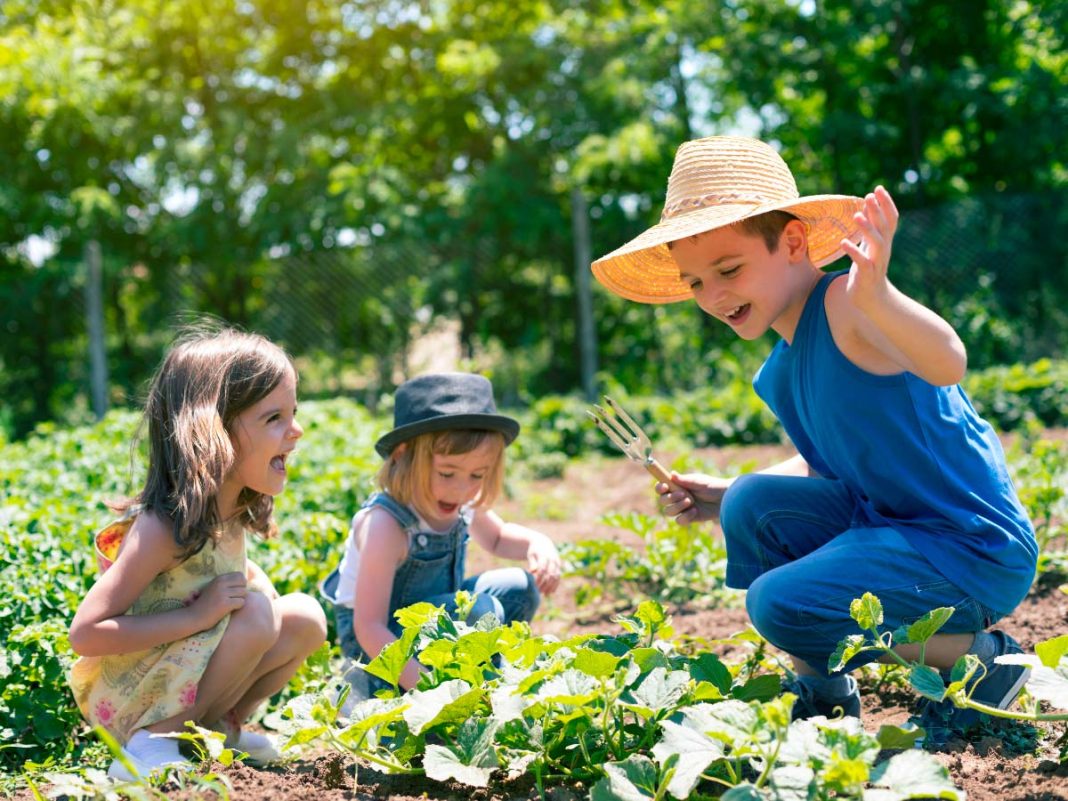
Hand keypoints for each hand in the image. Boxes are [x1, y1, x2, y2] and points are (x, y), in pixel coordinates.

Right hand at [190, 571, 247, 628]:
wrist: (194, 616)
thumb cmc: (206, 604)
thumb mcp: (214, 588)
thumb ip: (226, 583)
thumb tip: (245, 580)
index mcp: (219, 578)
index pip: (240, 575)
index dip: (241, 583)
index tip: (235, 590)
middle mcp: (221, 584)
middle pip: (244, 583)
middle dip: (242, 591)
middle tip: (234, 598)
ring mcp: (223, 593)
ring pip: (244, 593)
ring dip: (240, 599)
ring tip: (231, 604)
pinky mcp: (225, 604)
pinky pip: (241, 602)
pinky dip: (238, 606)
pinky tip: (230, 609)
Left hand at [526, 535, 561, 595]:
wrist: (543, 543)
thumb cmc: (534, 550)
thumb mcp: (531, 554)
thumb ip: (532, 563)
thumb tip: (532, 571)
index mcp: (545, 556)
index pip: (542, 569)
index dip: (539, 578)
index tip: (534, 586)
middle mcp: (552, 559)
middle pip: (550, 574)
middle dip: (545, 584)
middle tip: (539, 592)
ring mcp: (557, 563)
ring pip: (556, 576)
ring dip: (551, 586)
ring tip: (545, 594)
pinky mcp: (559, 566)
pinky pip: (559, 577)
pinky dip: (555, 585)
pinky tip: (551, 592)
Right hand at [656, 472, 730, 523]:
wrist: (726, 499)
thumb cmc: (713, 486)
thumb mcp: (699, 482)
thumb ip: (685, 480)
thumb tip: (672, 474)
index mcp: (677, 486)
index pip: (661, 487)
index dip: (659, 488)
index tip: (665, 486)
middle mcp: (677, 497)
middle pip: (662, 501)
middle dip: (670, 498)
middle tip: (684, 494)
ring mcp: (682, 508)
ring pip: (668, 511)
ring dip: (677, 507)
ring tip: (691, 502)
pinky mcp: (688, 518)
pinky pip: (679, 520)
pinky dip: (685, 516)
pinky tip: (695, 511)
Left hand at [842, 186, 898, 312]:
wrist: (871, 298)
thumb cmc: (868, 268)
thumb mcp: (870, 245)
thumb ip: (870, 227)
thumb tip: (868, 205)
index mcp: (885, 241)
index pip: (891, 219)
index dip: (887, 204)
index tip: (878, 188)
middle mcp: (884, 250)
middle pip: (885, 228)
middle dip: (878, 212)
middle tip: (869, 196)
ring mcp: (876, 262)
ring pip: (877, 243)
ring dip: (867, 229)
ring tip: (856, 216)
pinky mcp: (866, 275)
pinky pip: (862, 262)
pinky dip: (853, 252)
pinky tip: (843, 242)